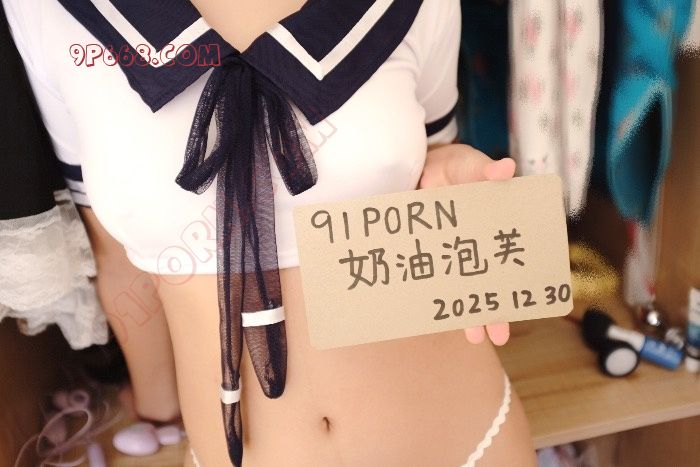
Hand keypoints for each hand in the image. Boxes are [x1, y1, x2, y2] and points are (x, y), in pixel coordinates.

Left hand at [418, 144, 515, 345]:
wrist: (417, 165)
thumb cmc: (452, 166)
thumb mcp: (469, 164)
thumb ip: (484, 170)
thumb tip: (506, 168)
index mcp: (491, 227)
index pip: (510, 257)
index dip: (518, 279)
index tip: (528, 301)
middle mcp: (475, 245)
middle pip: (486, 281)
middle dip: (493, 309)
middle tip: (498, 336)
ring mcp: (450, 252)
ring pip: (461, 287)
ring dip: (467, 312)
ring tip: (475, 338)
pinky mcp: (427, 252)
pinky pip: (432, 278)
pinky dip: (434, 297)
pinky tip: (436, 318)